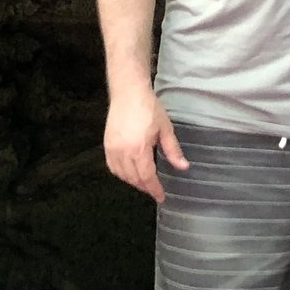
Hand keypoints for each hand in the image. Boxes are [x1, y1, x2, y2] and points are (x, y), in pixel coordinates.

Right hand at [104, 86, 188, 201]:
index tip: (160, 196)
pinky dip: (121, 173)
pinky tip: (129, 172)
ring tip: (144, 182)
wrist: (128, 92)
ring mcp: (113, 148)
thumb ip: (173, 151)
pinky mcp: (107, 144)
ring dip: (133, 181)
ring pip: (122, 174)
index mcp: (139, 149)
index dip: (154, 189)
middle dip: (145, 187)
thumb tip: (183, 167)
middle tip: (154, 190)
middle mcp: (123, 152)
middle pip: (134, 178)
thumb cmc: (148, 107)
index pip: (147, 177)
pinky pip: (112, 166)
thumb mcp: (165, 129)